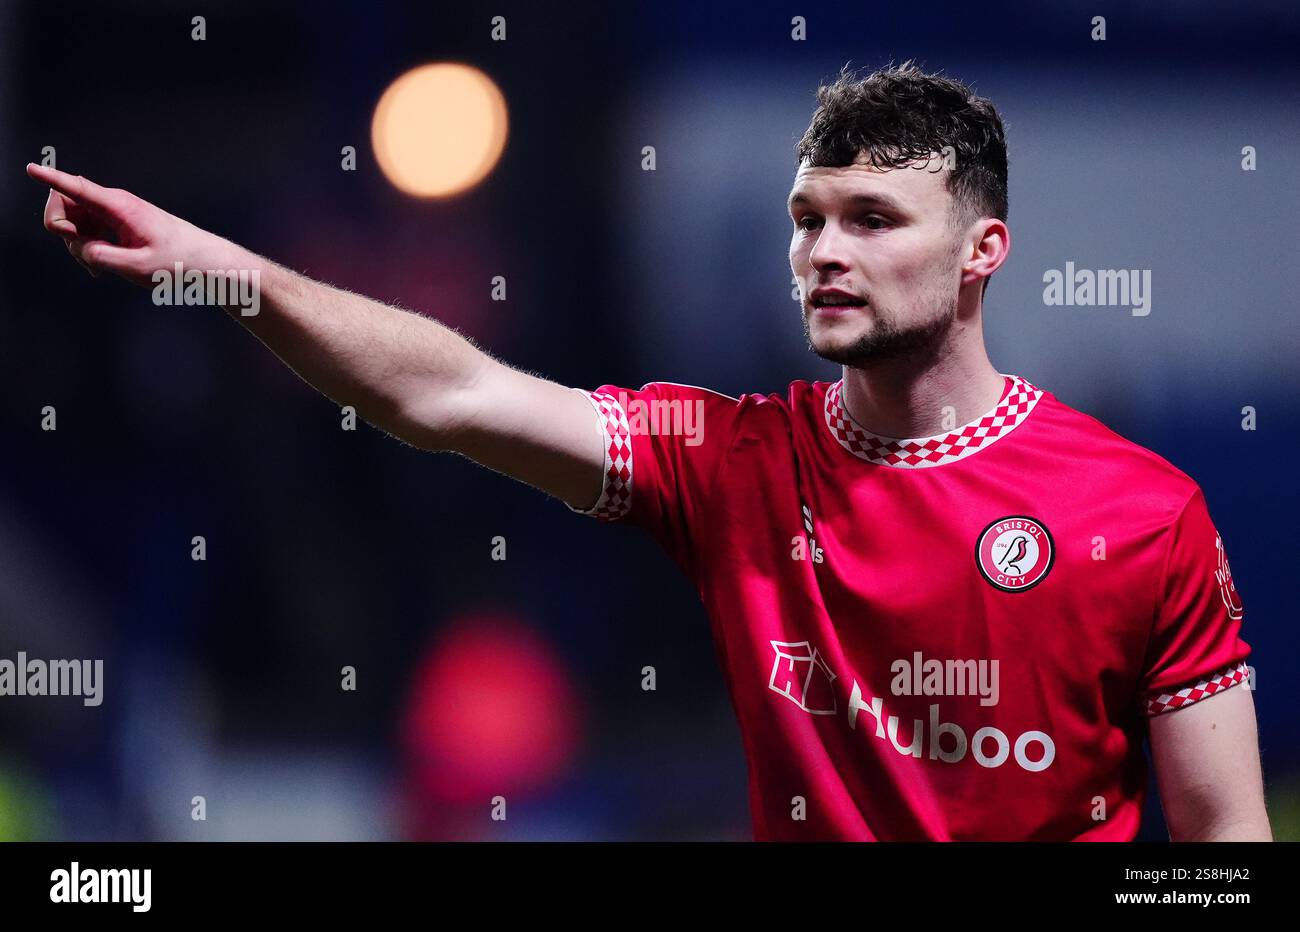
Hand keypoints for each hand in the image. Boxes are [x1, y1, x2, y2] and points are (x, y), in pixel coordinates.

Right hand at [26, 162, 224, 287]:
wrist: (202, 259)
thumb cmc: (177, 261)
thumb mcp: (138, 267)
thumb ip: (103, 257)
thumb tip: (80, 247)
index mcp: (119, 207)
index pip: (78, 189)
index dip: (51, 178)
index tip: (31, 168)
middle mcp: (113, 203)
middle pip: (65, 203)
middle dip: (61, 228)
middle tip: (83, 252)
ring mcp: (113, 211)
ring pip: (73, 219)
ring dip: (74, 242)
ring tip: (97, 267)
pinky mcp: (115, 221)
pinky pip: (86, 228)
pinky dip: (85, 245)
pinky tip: (97, 266)